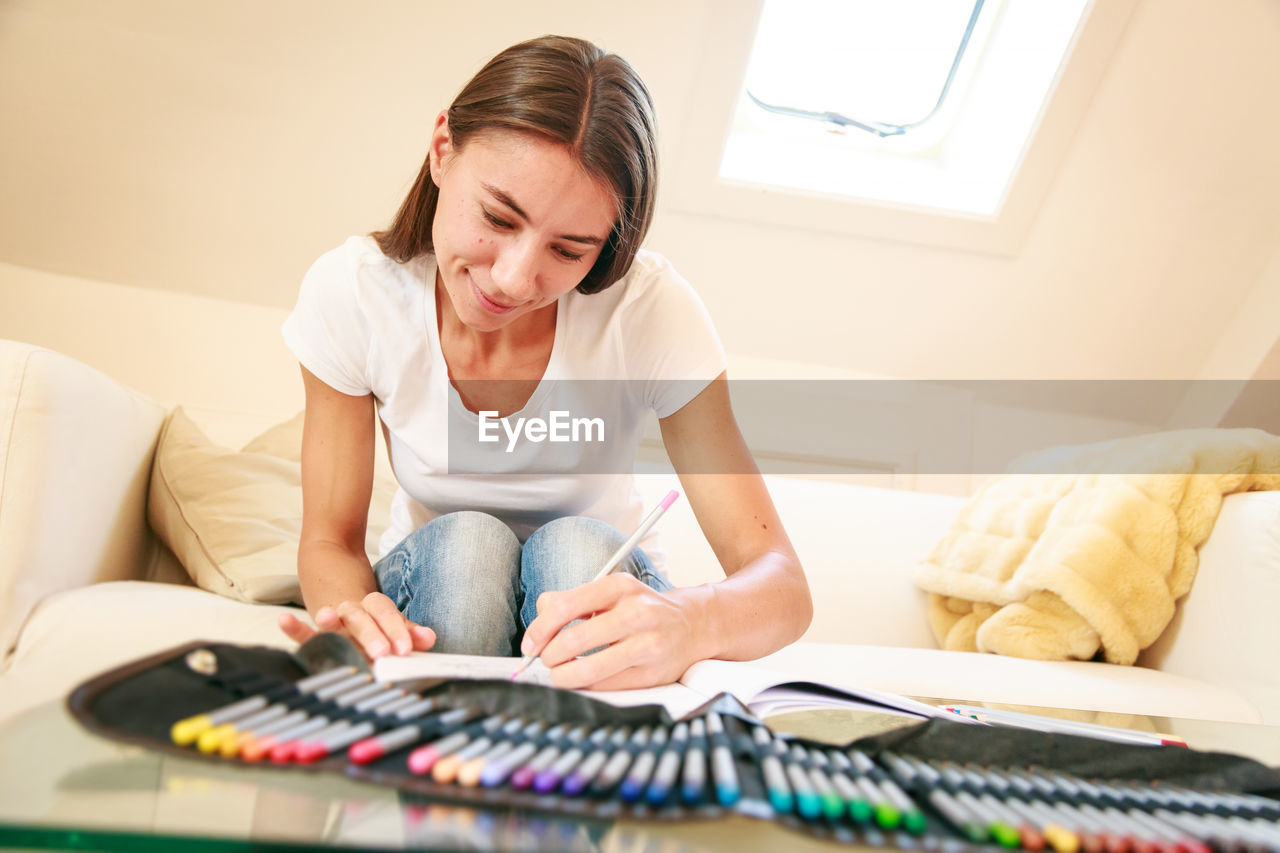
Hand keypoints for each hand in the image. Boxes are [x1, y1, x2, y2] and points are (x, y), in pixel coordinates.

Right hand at [278, 591, 435, 658]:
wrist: (338, 582)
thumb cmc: (374, 623)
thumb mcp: (392, 626)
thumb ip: (408, 633)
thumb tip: (429, 638)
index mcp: (374, 609)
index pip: (386, 613)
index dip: (397, 629)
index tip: (405, 650)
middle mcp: (354, 612)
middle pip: (363, 617)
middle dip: (372, 634)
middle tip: (381, 653)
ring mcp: (334, 622)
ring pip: (336, 619)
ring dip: (332, 620)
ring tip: (325, 616)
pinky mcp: (316, 635)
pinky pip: (304, 633)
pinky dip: (294, 628)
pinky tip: (283, 620)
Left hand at [522, 574, 700, 689]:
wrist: (692, 626)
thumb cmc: (641, 610)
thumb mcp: (610, 593)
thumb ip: (571, 600)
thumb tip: (539, 618)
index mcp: (619, 587)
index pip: (564, 607)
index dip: (539, 630)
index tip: (530, 644)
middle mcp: (636, 612)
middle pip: (572, 641)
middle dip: (549, 656)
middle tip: (547, 660)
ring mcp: (647, 644)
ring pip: (588, 669)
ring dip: (564, 677)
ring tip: (561, 674)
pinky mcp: (652, 673)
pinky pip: (605, 686)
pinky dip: (586, 686)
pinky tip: (585, 680)